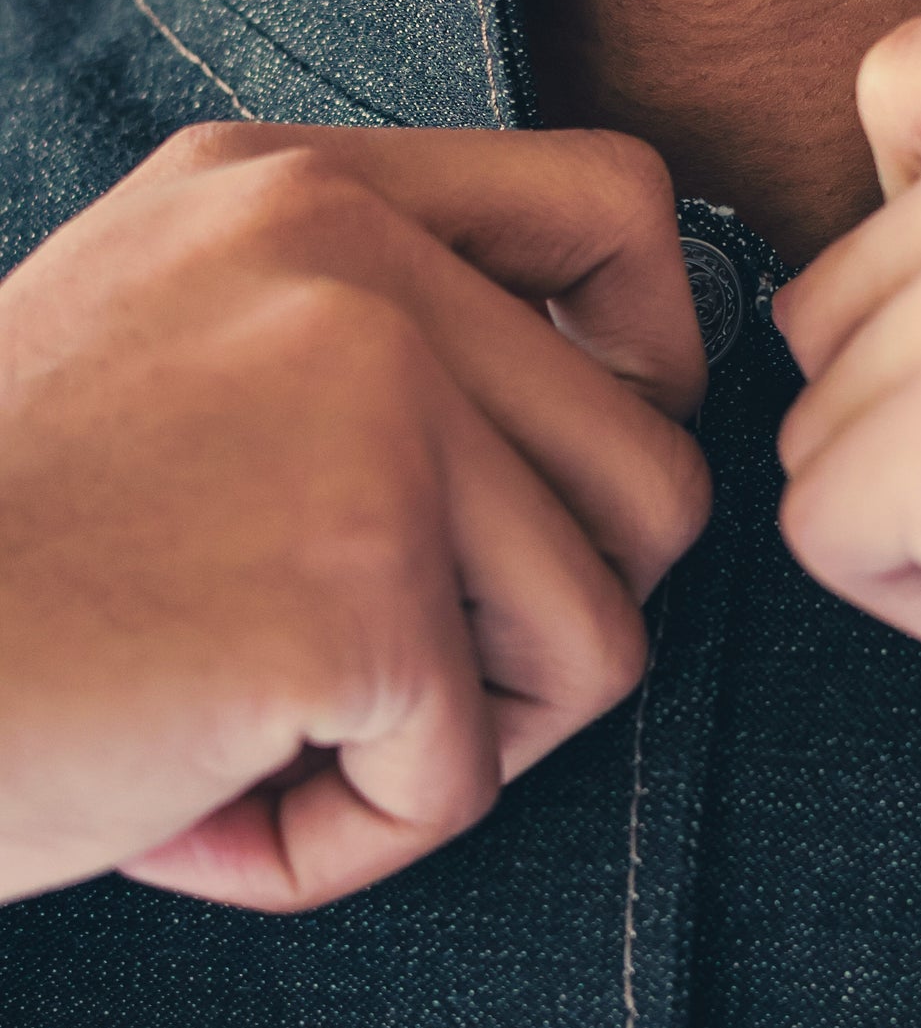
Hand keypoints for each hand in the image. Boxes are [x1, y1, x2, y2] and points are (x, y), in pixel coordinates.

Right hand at [0, 121, 708, 911]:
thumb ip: (362, 335)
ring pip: (598, 634)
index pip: (620, 204)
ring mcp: (366, 411)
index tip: (568, 467)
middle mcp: (349, 263)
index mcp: (302, 188)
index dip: (651, 354)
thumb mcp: (162, 344)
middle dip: (543, 619)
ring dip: (453, 739)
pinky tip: (200, 808)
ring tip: (268, 738)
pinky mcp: (354, 585)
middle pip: (651, 470)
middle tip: (369, 676)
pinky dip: (350, 838)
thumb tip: (607, 411)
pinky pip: (469, 776)